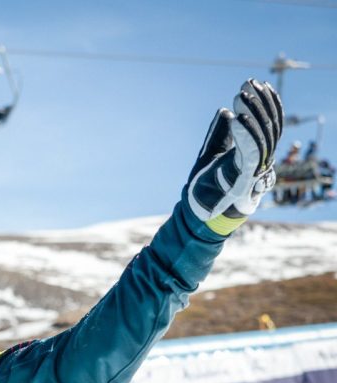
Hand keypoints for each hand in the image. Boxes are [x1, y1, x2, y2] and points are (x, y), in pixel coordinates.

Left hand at [186, 79, 282, 235]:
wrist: (198, 215)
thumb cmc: (206, 187)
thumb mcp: (210, 154)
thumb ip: (218, 134)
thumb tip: (224, 111)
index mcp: (254, 155)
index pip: (268, 125)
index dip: (267, 104)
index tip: (258, 83)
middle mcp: (259, 163)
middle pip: (268, 129)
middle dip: (260, 104)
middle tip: (248, 84)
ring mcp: (253, 173)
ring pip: (262, 138)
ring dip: (253, 115)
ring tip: (241, 95)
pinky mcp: (242, 181)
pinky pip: (249, 154)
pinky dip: (245, 135)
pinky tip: (237, 118)